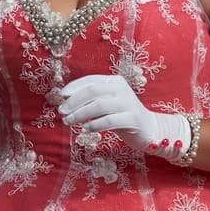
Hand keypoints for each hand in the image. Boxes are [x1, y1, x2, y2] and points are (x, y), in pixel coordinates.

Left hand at [54, 74, 191, 161]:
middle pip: (92, 92)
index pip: (90, 81)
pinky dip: (94, 125)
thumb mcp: (104, 104)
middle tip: (62, 111)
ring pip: (99, 106)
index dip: (73, 88)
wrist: (149, 128)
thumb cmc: (120, 115)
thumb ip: (89, 100)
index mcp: (114, 81)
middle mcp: (121, 89)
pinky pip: (109, 120)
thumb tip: (64, 101)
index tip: (61, 96)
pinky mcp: (133, 118)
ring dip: (80, 114)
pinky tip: (85, 130)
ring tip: (69, 121)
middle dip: (74, 102)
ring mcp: (128, 103)